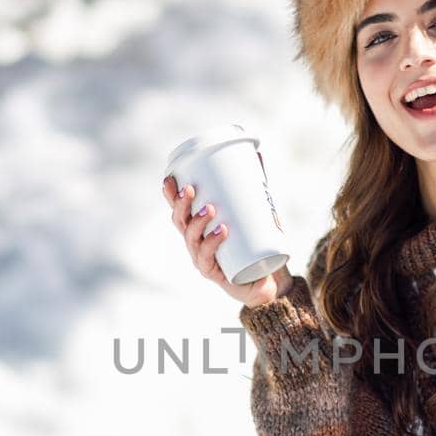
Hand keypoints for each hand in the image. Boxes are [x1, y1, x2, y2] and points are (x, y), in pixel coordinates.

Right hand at [162, 174, 293, 307]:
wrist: (266, 280)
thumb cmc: (255, 244)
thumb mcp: (255, 212)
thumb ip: (255, 186)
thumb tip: (258, 156)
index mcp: (198, 227)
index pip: (179, 209)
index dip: (170, 195)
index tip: (169, 178)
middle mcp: (195, 243)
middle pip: (180, 222)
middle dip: (181, 204)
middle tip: (191, 188)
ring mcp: (203, 259)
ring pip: (192, 239)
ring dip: (197, 222)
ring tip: (209, 208)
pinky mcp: (217, 273)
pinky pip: (209, 258)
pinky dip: (213, 244)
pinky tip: (221, 231)